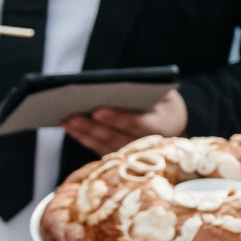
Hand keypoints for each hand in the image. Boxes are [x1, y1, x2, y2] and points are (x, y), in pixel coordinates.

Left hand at [62, 88, 188, 155]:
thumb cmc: (165, 102)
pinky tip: (71, 129)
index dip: (117, 118)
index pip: (138, 124)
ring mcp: (134, 154)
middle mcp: (149, 145)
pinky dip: (84, 139)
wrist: (174, 124)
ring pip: (105, 145)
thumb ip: (148, 88)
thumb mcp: (165, 91)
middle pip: (116, 137)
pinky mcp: (121, 156)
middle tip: (71, 116)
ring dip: (84, 134)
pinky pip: (100, 149)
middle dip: (92, 127)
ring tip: (66, 121)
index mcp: (163, 126)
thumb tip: (119, 84)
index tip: (97, 110)